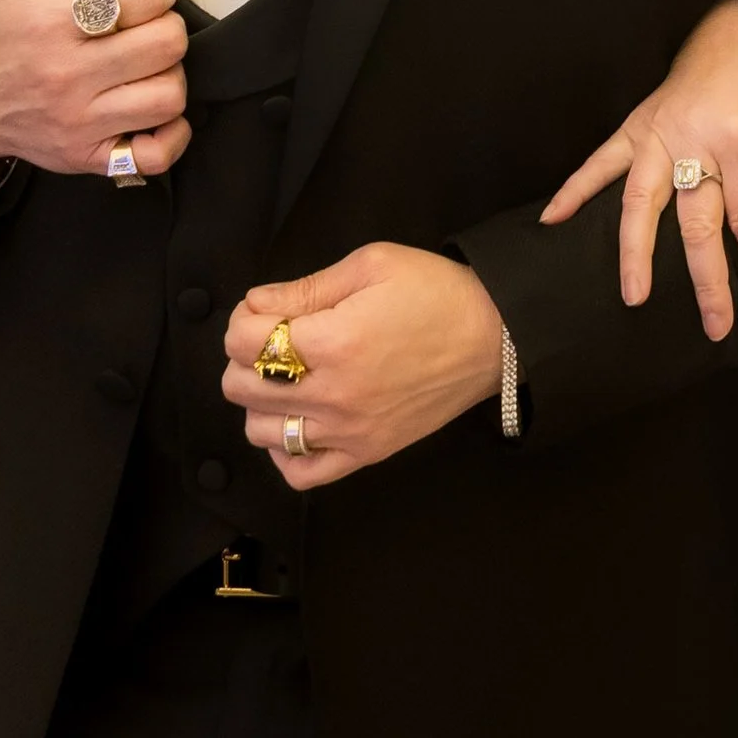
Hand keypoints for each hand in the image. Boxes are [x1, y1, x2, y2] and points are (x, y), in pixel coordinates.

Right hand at [0, 0, 188, 180]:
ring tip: (148, 69)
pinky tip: (157, 114)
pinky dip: (172, 136)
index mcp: (55, 22)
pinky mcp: (88, 156)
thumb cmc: (7, 31)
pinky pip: (155, 156)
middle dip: (168, 28)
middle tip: (148, 29)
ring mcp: (82, 122)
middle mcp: (70, 74)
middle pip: (166, 45)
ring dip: (170, 76)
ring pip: (168, 97)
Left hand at [223, 243, 506, 487]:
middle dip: (246, 357)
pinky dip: (286, 451)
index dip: (243, 319)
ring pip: (261, 432)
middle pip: (241, 387)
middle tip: (276, 341)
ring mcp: (350, 431)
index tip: (265, 311)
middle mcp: (334, 394)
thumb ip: (306, 288)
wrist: (496, 337)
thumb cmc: (438, 293)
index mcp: (333, 341)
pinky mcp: (367, 453)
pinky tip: (298, 422)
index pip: (242, 341)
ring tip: (288, 379)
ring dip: (262, 402)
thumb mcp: (373, 265)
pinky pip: (301, 472)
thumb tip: (255, 304)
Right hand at [539, 0, 737, 340]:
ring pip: (641, 202)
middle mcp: (692, 141)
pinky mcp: (638, 124)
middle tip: (712, 324)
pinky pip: (602, 160)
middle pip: (696, 224)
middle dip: (706, 279)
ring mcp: (659, 134)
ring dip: (635, 251)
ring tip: (632, 296)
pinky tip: (551, 219)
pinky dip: (575, 188)